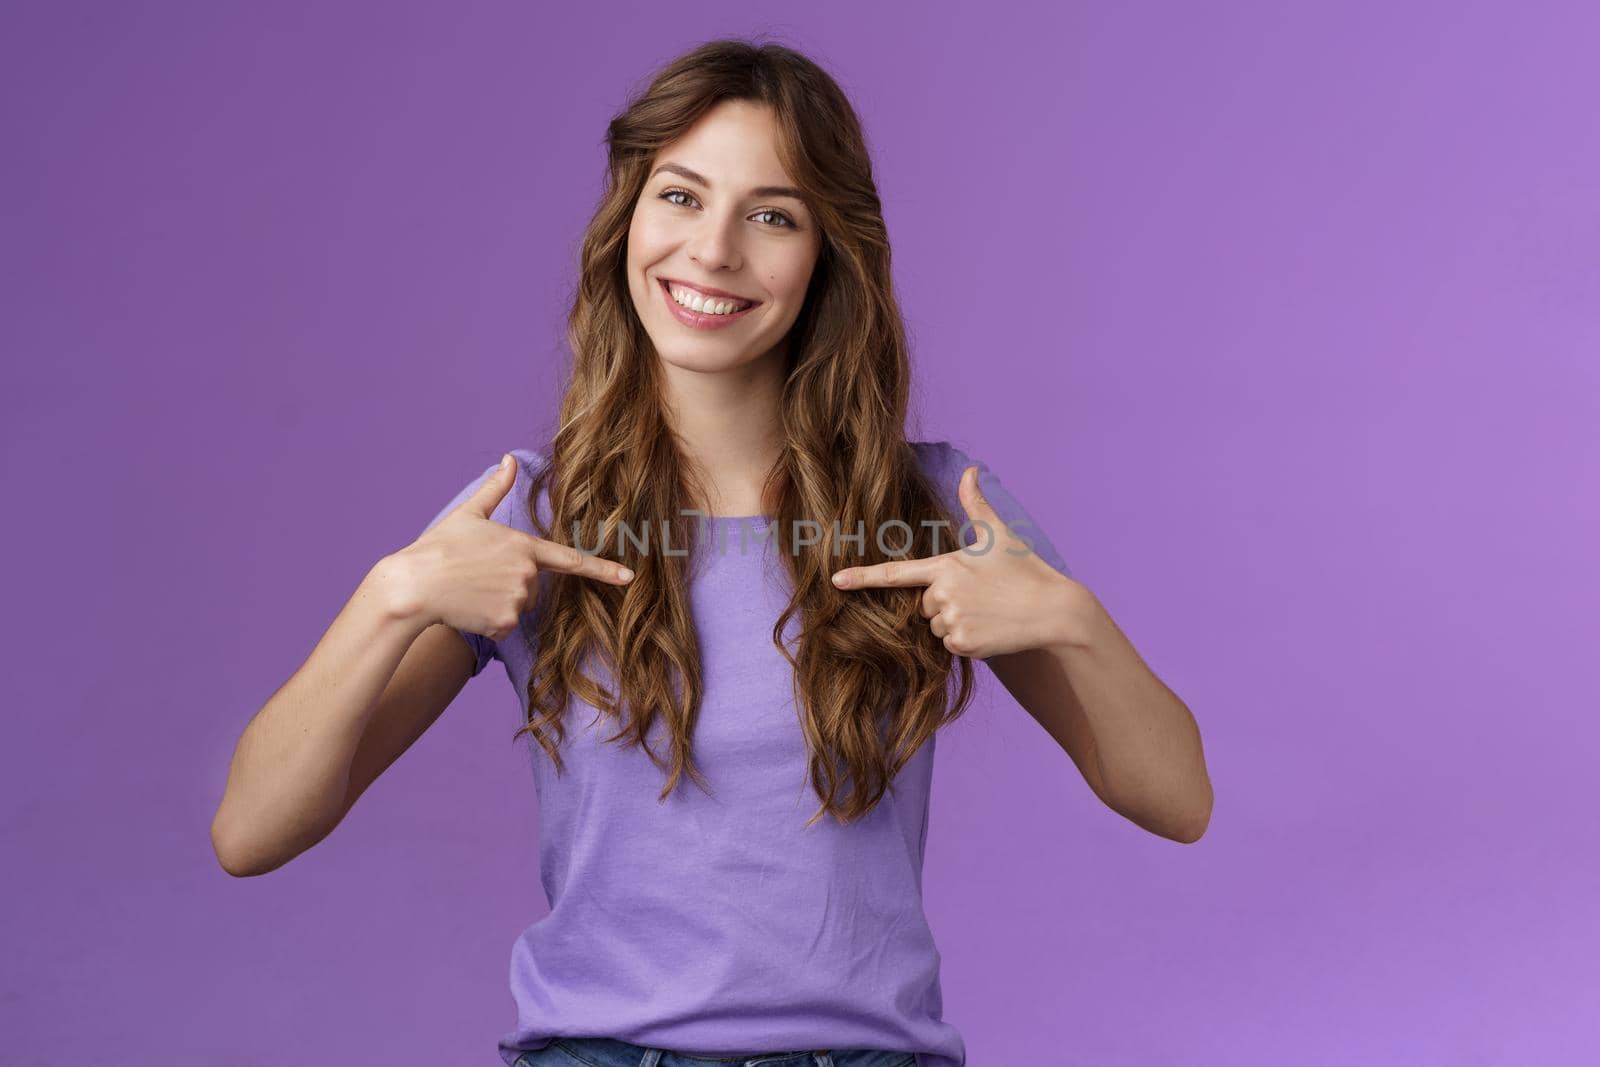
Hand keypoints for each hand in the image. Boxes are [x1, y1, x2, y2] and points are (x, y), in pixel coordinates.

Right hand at [393, 454, 633, 639]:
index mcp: (523, 545)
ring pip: (518, 607)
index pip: (571, 559)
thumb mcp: (468, 514)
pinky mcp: (504, 623)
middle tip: (478, 575)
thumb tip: (508, 459)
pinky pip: (505, 627)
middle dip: (511, 584)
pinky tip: (469, 609)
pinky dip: (489, 622)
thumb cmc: (438, 548)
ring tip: (469, 591)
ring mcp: (518, 599)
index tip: (629, 577)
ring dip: (498, 603)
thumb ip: (495, 489)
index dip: (603, 569)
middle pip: (533, 586)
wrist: (413, 585)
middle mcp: (527, 573)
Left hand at [829, 464, 1073, 658]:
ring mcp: (953, 621)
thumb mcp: (1000, 535)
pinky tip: (990, 629)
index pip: (896, 573)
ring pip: (936, 627)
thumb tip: (970, 470)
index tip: (835, 581)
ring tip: (987, 612)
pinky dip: (966, 641)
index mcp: (947, 566)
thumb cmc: (1026, 570)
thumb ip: (976, 504)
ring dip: (955, 623)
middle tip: (979, 596)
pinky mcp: (964, 645)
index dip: (863, 577)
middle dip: (945, 603)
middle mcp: (944, 594)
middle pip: (924, 606)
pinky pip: (950, 646)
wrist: (1054, 611)